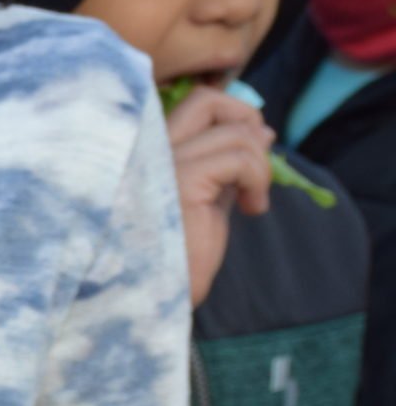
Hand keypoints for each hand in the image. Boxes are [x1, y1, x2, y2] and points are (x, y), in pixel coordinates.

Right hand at [164, 85, 273, 306]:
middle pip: (208, 100)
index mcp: (144, 153)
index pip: (194, 105)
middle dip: (248, 122)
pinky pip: (241, 159)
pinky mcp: (182, 180)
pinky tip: (252, 209)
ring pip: (235, 131)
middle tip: (256, 166)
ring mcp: (160, 162)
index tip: (250, 151)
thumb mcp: (201, 202)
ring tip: (252, 203)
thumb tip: (262, 129)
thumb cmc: (169, 261)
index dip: (233, 116)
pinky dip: (259, 180)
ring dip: (260, 166)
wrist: (146, 304)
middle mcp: (145, 150)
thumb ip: (223, 165)